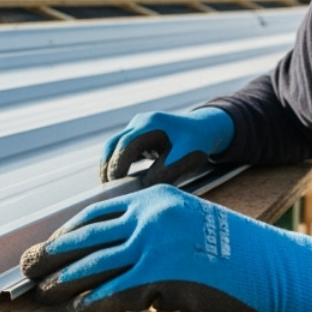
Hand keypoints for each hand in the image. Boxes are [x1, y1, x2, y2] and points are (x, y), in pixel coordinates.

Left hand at [19, 184, 311, 311]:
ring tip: (42, 294)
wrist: (276, 267)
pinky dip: (88, 307)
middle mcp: (148, 217)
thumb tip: (120, 263)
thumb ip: (154, 235)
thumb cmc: (236, 254)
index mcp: (155, 198)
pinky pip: (110, 295)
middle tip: (25, 267)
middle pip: (84, 237)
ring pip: (91, 267)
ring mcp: (152, 246)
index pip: (96, 213)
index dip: (67, 231)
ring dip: (61, 284)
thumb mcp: (190, 226)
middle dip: (50, 255)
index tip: (50, 244)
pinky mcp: (159, 278)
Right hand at [99, 107, 234, 185]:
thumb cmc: (197, 142)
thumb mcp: (185, 158)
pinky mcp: (138, 134)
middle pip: (113, 143)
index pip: (126, 144)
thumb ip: (165, 173)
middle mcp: (140, 122)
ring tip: (110, 186)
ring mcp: (137, 126)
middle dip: (107, 166)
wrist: (205, 127)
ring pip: (114, 145)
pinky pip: (121, 148)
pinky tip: (119, 179)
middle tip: (106, 188)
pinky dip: (117, 162)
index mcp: (151, 124)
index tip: (115, 184)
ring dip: (109, 165)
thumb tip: (142, 189)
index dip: (118, 165)